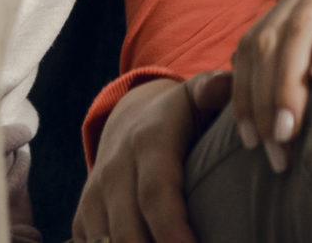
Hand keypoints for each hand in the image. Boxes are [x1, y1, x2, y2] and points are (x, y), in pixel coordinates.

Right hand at [73, 69, 230, 242]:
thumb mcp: (200, 94)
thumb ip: (217, 91)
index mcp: (149, 143)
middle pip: (129, 231)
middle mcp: (116, 169)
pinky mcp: (84, 213)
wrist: (129, 117)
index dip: (174, 232)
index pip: (157, 195)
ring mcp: (96, 193)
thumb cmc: (182, 115)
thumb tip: (227, 84)